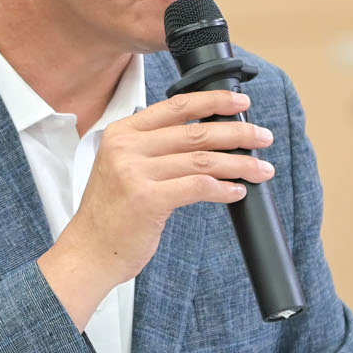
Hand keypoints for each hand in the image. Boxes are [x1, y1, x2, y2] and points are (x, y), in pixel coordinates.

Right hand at [38, 90, 274, 327]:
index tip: (240, 102)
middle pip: (195, 132)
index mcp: (123, 133)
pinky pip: (198, 187)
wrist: (89, 251)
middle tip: (262, 137)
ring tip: (261, 169)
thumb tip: (210, 137)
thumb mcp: (124, 167)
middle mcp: (127, 148)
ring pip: (202, 160)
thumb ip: (155, 148)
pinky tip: (237, 191)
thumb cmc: (113, 213)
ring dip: (239, 163)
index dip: (213, 101)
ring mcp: (135, 173)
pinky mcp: (147, 200)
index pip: (176, 106)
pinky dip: (223, 188)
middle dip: (237, 133)